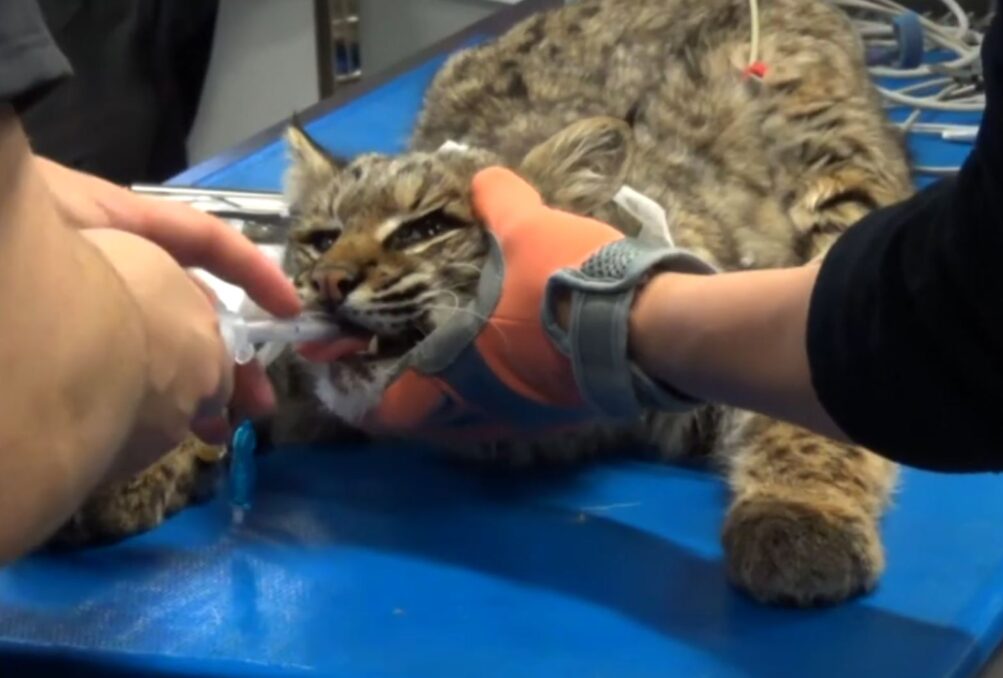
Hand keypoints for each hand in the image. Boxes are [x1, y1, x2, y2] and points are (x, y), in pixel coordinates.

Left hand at [34, 157, 301, 429]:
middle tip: (253, 405)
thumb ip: (185, 307)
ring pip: (146, 349)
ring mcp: (68, 314)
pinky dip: (141, 405)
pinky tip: (160, 437)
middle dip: (224, 353)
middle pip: (177, 305)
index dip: (252, 271)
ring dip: (189, 387)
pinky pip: (109, 381)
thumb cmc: (32, 254)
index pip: (198, 237)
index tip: (291, 312)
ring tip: (214, 432)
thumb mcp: (132, 264)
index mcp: (112, 223)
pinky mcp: (48, 368)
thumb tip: (213, 374)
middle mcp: (94, 264)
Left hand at [345, 168, 645, 440]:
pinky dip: (489, 392)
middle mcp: (480, 409)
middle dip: (401, 393)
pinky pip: (504, 413)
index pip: (387, 409)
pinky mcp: (556, 417)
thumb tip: (483, 178)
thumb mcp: (529, 227)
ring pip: (464, 421)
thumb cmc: (569, 285)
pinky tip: (505, 355)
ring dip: (447, 395)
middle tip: (398, 356)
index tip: (351, 367)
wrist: (650, 329)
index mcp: (455, 373)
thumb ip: (498, 200)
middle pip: (420, 423)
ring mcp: (520, 418)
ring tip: (448, 354)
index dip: (356, 391)